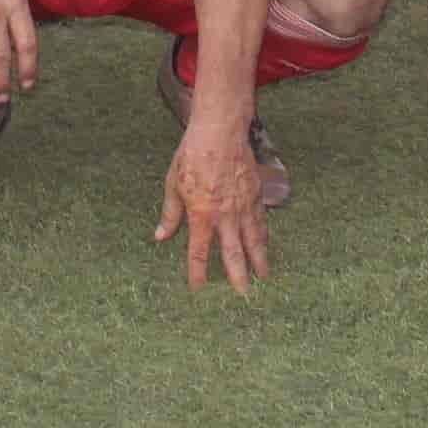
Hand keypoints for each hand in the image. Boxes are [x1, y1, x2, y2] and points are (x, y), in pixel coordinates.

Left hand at [154, 120, 271, 295]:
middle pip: (233, 254)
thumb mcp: (173, 183)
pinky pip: (261, 222)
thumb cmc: (192, 155)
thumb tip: (161, 237)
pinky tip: (266, 245)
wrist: (220, 131)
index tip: (199, 288)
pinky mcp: (255, 195)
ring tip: (264, 278)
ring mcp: (243, 206)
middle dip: (238, 276)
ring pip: (253, 240)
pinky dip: (265, 237)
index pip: (198, 252)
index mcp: (200, 215)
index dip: (198, 272)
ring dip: (259, 260)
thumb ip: (170, 213)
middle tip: (244, 296)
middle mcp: (224, 216)